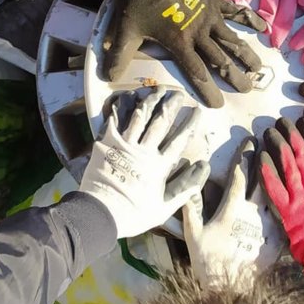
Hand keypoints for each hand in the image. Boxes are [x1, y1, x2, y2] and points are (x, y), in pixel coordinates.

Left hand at [80, 87, 209, 237]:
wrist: (99, 214)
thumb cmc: (133, 213)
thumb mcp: (165, 207)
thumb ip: (185, 187)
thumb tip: (203, 167)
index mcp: (159, 165)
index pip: (179, 139)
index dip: (190, 124)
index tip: (198, 111)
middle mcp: (143, 150)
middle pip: (160, 122)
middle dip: (172, 105)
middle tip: (180, 93)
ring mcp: (123, 145)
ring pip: (139, 116)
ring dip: (150, 101)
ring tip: (158, 89)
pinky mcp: (106, 143)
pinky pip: (115, 120)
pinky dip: (121, 107)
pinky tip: (127, 96)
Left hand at [102, 0, 266, 107]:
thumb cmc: (138, 0)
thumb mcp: (126, 31)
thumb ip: (118, 55)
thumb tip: (107, 77)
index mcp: (180, 43)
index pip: (197, 72)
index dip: (208, 90)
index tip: (219, 104)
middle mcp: (199, 33)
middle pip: (221, 59)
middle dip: (235, 76)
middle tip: (247, 89)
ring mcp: (209, 16)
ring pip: (232, 39)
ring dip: (246, 55)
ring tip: (259, 68)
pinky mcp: (214, 0)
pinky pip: (235, 11)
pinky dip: (250, 18)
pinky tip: (264, 27)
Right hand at [182, 137, 282, 288]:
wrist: (233, 291)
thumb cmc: (210, 263)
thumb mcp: (193, 236)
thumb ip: (191, 208)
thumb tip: (191, 184)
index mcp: (233, 210)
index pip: (240, 176)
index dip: (244, 156)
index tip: (249, 140)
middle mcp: (253, 213)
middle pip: (263, 179)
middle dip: (267, 157)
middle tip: (271, 139)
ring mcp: (268, 225)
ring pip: (278, 193)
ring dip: (281, 173)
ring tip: (287, 156)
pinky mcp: (278, 237)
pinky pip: (286, 214)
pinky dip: (293, 199)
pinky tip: (298, 189)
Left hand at [258, 117, 303, 274]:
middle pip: (300, 155)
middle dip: (291, 135)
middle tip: (282, 121)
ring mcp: (299, 197)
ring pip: (287, 165)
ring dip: (278, 146)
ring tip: (269, 131)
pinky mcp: (286, 210)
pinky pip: (274, 187)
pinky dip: (266, 171)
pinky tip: (260, 156)